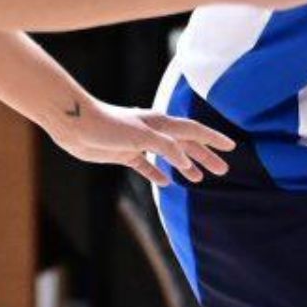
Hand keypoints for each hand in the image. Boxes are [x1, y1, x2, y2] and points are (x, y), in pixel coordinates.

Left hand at [42, 98, 235, 186]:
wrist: (75, 124)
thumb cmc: (106, 125)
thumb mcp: (140, 136)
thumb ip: (165, 147)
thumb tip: (186, 160)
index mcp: (160, 123)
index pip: (194, 130)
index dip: (213, 139)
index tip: (231, 147)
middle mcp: (153, 131)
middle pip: (186, 144)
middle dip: (205, 156)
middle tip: (223, 170)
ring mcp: (139, 142)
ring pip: (170, 155)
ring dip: (186, 165)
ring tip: (199, 178)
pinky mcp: (125, 153)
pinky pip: (147, 165)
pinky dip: (158, 172)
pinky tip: (165, 183)